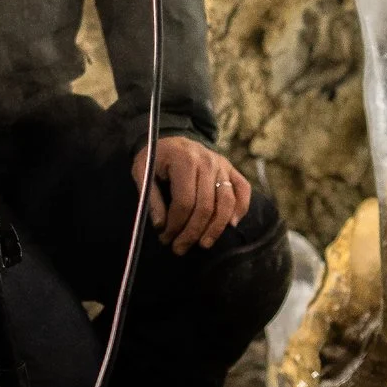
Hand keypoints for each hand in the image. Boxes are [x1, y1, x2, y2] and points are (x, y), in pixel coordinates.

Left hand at [132, 136, 251, 254]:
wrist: (171, 138)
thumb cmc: (155, 157)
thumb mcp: (142, 170)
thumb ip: (150, 197)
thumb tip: (160, 226)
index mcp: (184, 160)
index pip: (184, 202)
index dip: (175, 225)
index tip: (165, 238)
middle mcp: (207, 161)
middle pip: (206, 206)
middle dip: (192, 232)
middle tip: (180, 248)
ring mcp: (222, 164)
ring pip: (227, 203)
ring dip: (216, 228)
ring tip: (203, 244)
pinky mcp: (231, 168)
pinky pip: (243, 190)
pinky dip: (241, 208)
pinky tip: (231, 225)